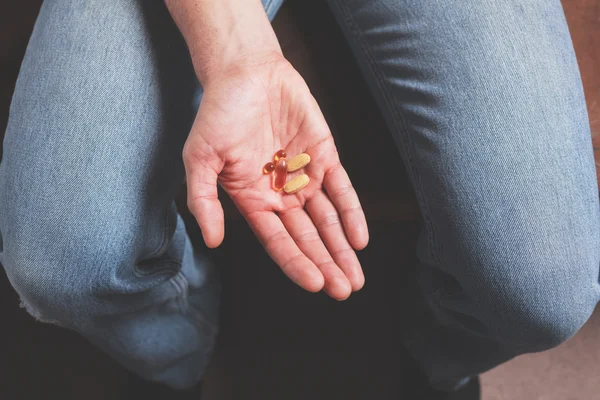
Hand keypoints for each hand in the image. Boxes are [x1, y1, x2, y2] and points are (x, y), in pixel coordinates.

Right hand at [183, 56, 367, 299]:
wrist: (246, 72)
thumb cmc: (219, 114)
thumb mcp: (200, 158)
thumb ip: (204, 199)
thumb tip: (212, 240)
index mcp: (253, 201)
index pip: (278, 241)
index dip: (297, 263)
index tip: (316, 285)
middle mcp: (281, 195)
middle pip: (308, 238)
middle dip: (326, 265)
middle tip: (344, 290)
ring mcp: (304, 176)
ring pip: (328, 220)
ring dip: (342, 248)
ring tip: (355, 276)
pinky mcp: (324, 155)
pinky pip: (342, 188)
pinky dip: (352, 212)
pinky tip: (360, 238)